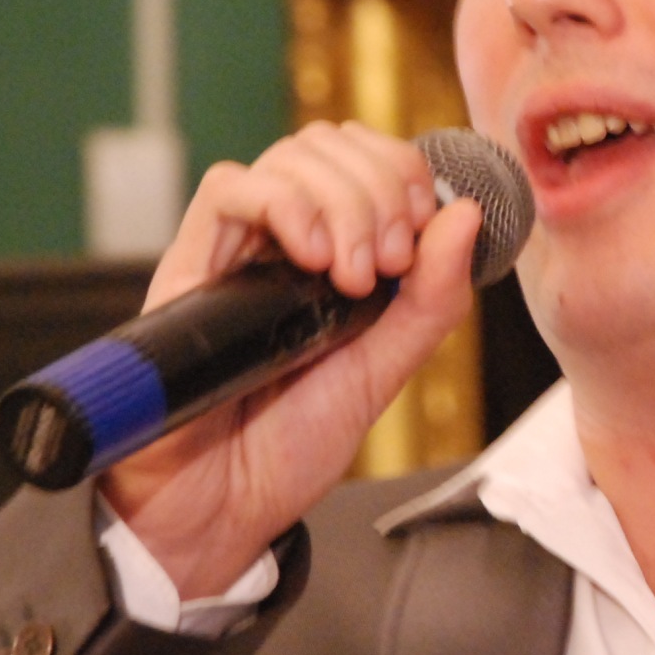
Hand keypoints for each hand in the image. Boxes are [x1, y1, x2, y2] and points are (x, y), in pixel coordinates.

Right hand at [97, 121, 482, 597]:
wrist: (219, 509)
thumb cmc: (289, 449)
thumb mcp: (384, 371)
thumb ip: (430, 300)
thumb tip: (466, 215)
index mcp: (333, 255)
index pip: (368, 160)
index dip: (402, 174)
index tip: (417, 239)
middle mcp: (283, 241)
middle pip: (331, 145)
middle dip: (378, 187)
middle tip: (386, 263)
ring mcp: (236, 250)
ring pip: (289, 158)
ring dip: (341, 201)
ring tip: (348, 277)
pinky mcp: (188, 265)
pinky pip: (227, 189)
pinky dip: (282, 205)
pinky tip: (308, 261)